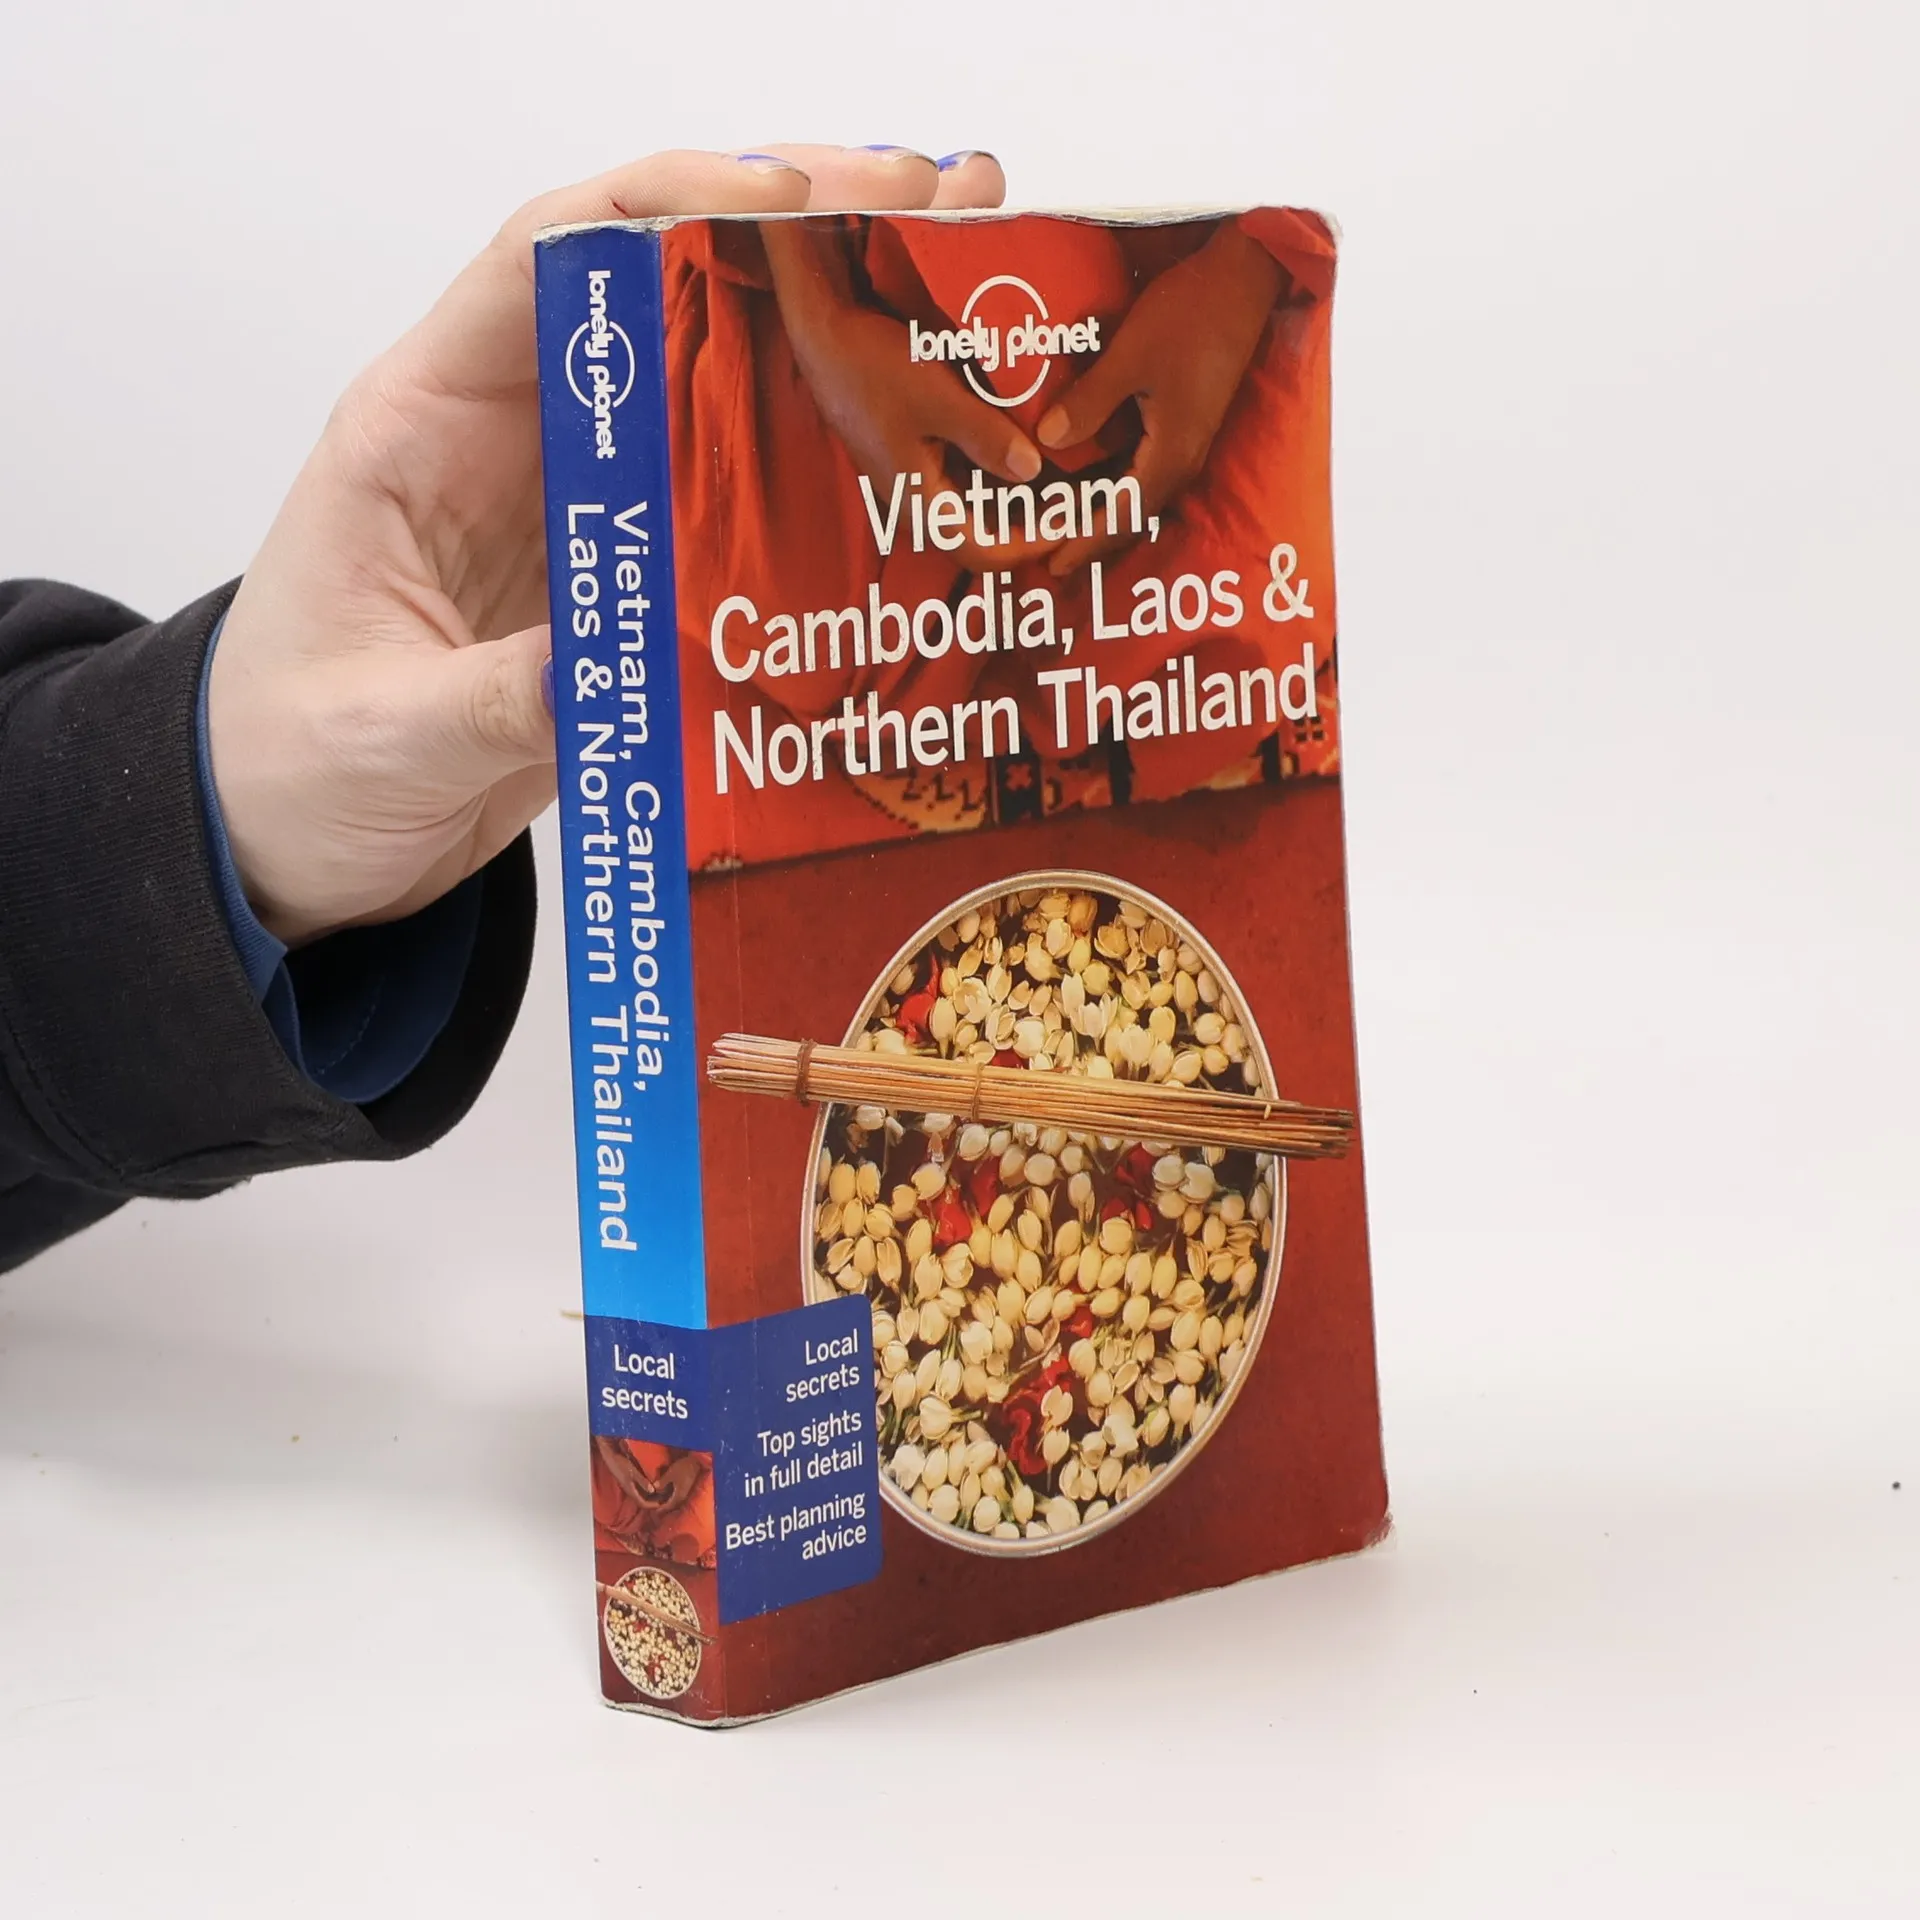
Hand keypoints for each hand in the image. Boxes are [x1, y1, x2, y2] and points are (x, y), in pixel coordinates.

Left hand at [210, 144, 1003, 945]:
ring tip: (956, 290)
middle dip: (793, 230)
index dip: (663, 205)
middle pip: (656, 291)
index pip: (543, 262)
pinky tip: (910, 461)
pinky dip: (820, 472)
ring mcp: (579, 507)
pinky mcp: (624, 582)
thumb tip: (614, 670)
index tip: (782, 194)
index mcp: (422, 426)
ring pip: (712, 384)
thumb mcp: (384, 731)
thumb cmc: (285, 759)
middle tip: (931, 201)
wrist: (291, 837)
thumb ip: (497, 698)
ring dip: (830, 335)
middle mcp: (511, 440)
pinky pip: (731, 506)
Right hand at [764, 200, 1042, 565]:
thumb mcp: (938, 398)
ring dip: (1018, 504)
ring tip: (1065, 483)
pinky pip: (966, 485)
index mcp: (920, 504)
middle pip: (985, 539)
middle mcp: (917, 506)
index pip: (986, 553)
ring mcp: (915, 484)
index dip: (1033, 547)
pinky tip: (1027, 454)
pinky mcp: (916, 460)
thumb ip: (986, 438)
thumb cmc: (876, 366)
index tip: (1073, 527)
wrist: (825, 338)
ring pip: (977, 512)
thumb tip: (1033, 471)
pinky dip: (998, 480)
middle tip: (1080, 505)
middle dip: (1032, 528)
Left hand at [1035, 222, 1284, 575]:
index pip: (1121, 517)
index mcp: (1171, 454)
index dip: (1085, 543)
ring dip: (1105, 516)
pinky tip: (1093, 482)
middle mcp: (1182, 460)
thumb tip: (1047, 444)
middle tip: (1051, 560)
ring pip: (1139, 496)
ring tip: (1066, 529)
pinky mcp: (1186, 424)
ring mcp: (1187, 443)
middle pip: (1132, 517)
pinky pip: (1145, 471)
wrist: (1241, 280)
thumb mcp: (1130, 357)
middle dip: (1092, 540)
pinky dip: (1117, 486)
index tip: (1052, 565)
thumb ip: (1090, 403)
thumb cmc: (1188, 315)